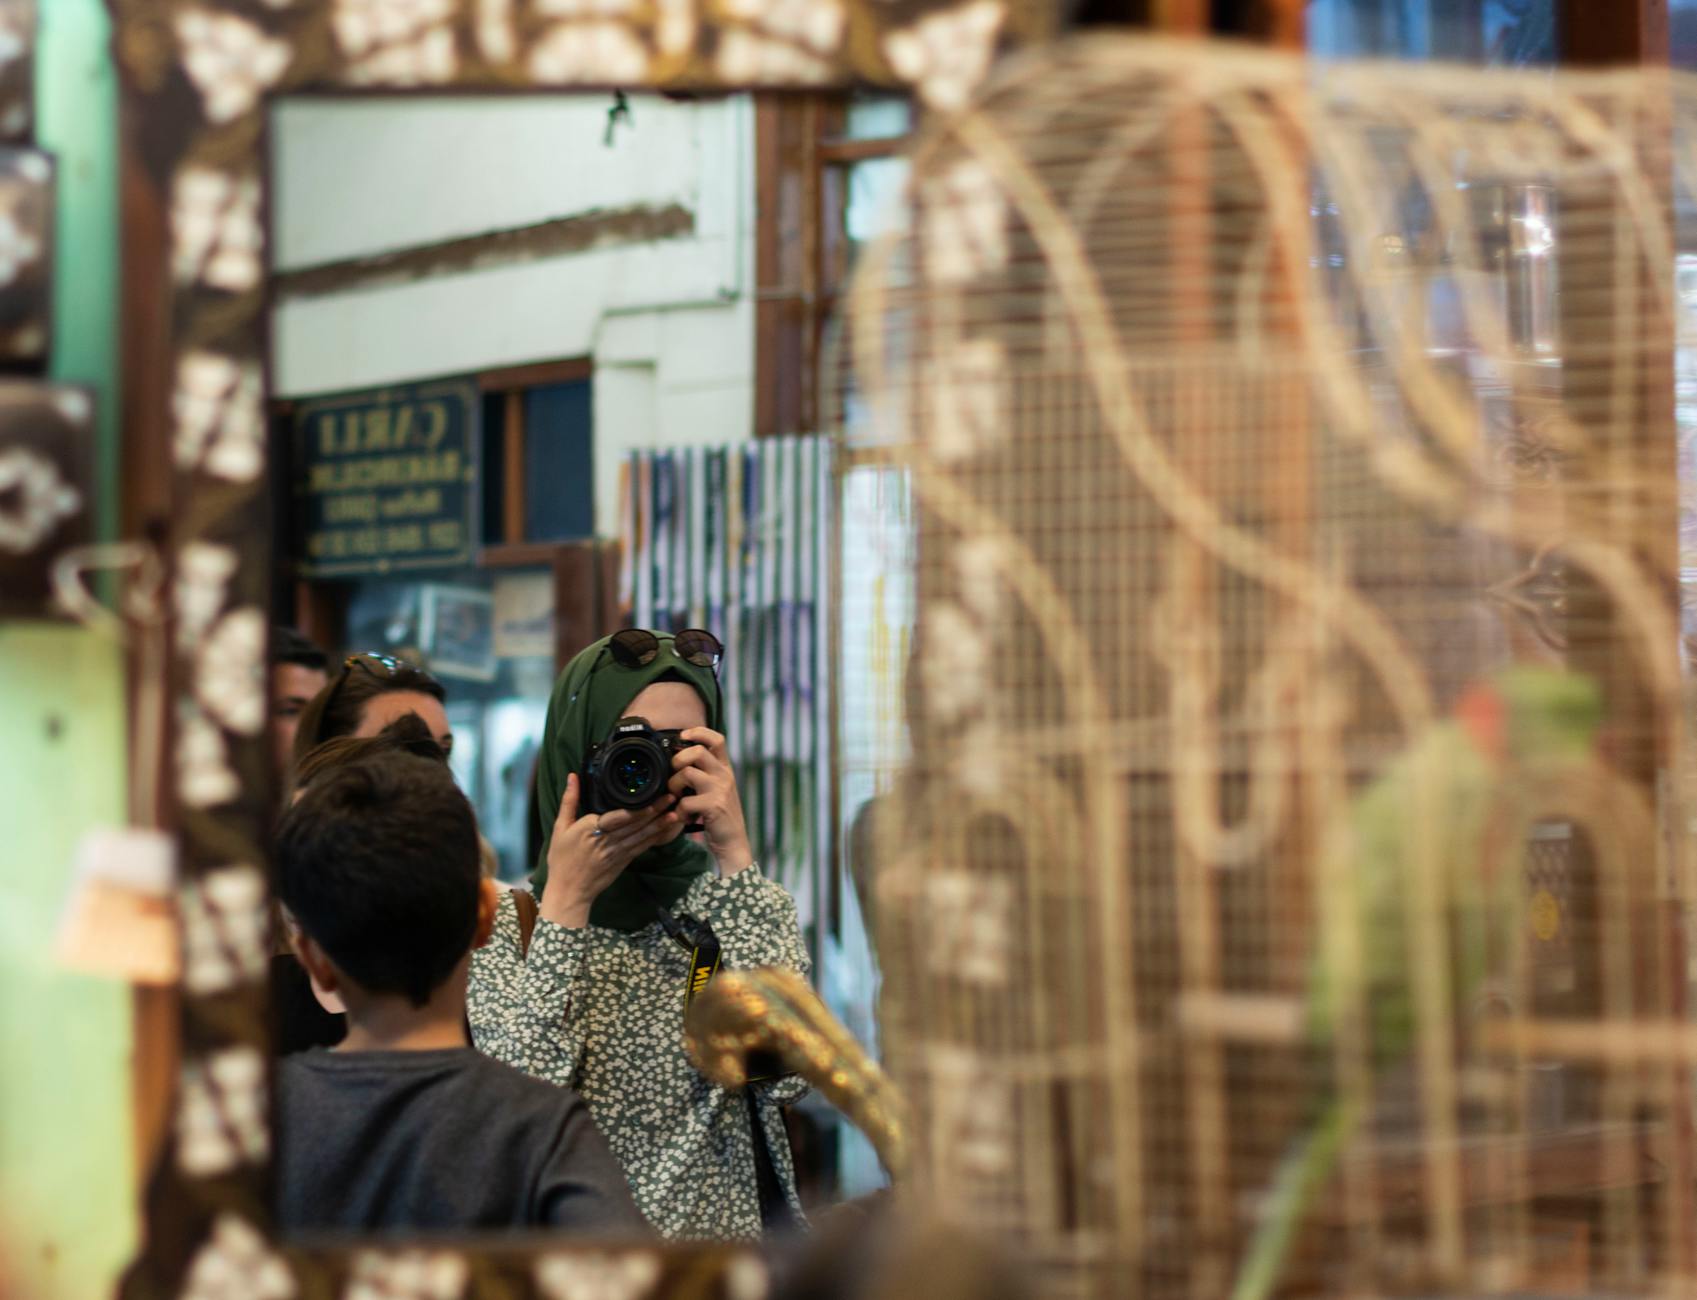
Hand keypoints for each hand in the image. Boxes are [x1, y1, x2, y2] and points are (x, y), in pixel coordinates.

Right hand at [539, 773, 681, 927]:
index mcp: (591, 829)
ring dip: (660, 824)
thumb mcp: (560, 827)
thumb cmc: (562, 858)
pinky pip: (642, 847)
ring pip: (642, 835)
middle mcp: (608, 840)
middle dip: (655, 810)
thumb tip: (572, 776)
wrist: (569, 890)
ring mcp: (618, 852)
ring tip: (676, 811)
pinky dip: (656, 838)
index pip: (618, 817)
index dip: (637, 808)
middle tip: (672, 796)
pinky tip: (667, 829)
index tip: (652, 794)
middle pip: (635, 824)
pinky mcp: (624, 861)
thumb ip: (569, 800)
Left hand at [669, 727, 753, 874]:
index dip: (698, 732)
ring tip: (676, 798)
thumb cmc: (719, 816)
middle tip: (674, 775)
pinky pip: (685, 801)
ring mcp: (720, 790)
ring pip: (686, 773)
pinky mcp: (713, 806)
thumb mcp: (716, 790)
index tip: (683, 736)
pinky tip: (685, 818)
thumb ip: (703, 774)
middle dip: (677, 760)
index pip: (716, 739)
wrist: (733, 843)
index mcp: (725, 769)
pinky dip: (679, 811)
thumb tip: (676, 759)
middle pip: (697, 751)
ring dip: (674, 786)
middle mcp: (725, 776)